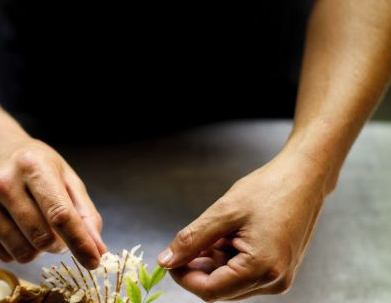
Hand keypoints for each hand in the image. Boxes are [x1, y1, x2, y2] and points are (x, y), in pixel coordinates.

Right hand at [0, 128, 105, 268]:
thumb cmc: (36, 166)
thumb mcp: (66, 177)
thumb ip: (85, 213)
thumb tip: (97, 249)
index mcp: (33, 165)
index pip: (59, 213)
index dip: (79, 241)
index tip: (93, 261)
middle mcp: (3, 182)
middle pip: (41, 237)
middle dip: (57, 243)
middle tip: (57, 230)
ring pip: (22, 252)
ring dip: (37, 248)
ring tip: (34, 225)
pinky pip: (3, 256)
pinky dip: (16, 248)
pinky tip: (14, 225)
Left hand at [158, 150, 330, 300]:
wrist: (303, 177)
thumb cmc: (269, 189)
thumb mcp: (223, 212)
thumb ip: (192, 239)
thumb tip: (166, 261)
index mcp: (262, 269)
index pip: (210, 291)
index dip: (184, 277)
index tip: (169, 259)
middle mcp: (274, 280)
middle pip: (220, 288)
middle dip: (198, 268)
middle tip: (188, 241)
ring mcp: (278, 276)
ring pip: (230, 281)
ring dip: (212, 262)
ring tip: (214, 232)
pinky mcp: (279, 268)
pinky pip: (243, 273)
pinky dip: (227, 258)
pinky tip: (226, 235)